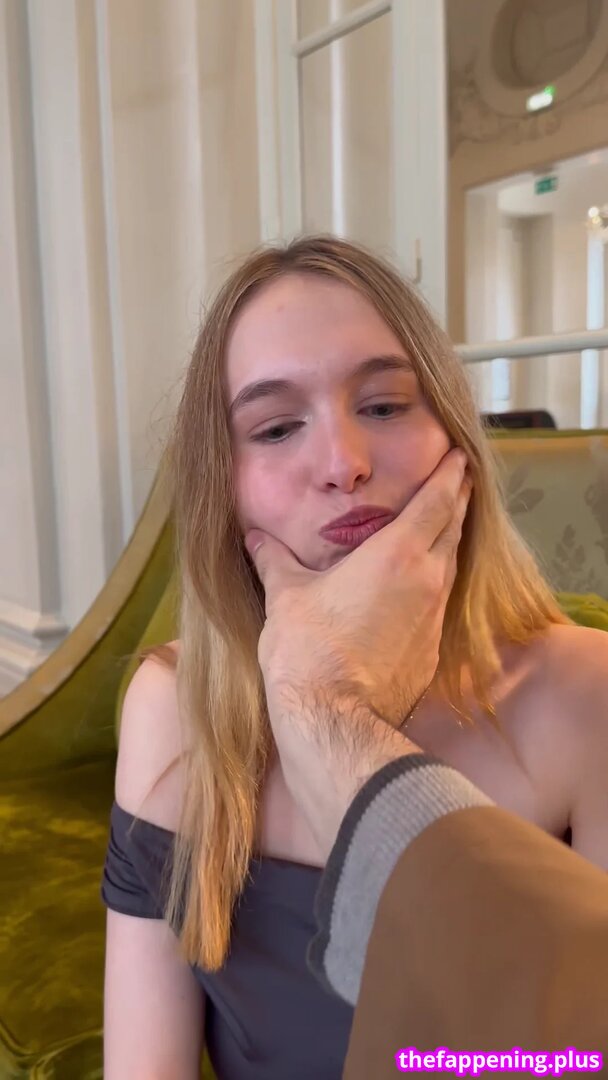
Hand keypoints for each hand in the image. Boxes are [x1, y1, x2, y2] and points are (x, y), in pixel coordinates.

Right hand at [245, 447, 471, 729]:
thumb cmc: (309, 652)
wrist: (336, 722)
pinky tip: (418, 589)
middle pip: (453, 529)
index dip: (450, 476)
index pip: (437, 502)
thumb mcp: (286, 597)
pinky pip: (440, 604)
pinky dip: (435, 585)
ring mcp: (433, 619)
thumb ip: (274, 561)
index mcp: (396, 555)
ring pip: (451, 567)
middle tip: (460, 481)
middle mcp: (426, 581)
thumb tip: (254, 538)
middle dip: (458, 501)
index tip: (458, 457)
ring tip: (443, 527)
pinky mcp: (431, 651)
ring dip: (449, 542)